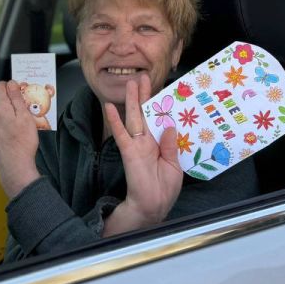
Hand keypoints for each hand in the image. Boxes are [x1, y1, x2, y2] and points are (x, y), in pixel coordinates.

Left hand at [0, 80, 40, 198]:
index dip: (10, 87)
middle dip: (11, 102)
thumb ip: (16, 97)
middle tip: (24, 112)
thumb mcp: (24, 115)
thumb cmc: (21, 142)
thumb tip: (12, 84)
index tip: (19, 93)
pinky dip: (4, 124)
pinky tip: (13, 133)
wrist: (14, 165)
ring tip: (20, 125)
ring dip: (8, 114)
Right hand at [103, 74, 182, 235]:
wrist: (153, 206)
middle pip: (145, 113)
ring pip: (134, 118)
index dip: (158, 105)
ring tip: (130, 83)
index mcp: (159, 144)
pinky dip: (115, 120)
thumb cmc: (164, 189)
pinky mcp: (129, 152)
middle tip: (142, 77)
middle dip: (143, 95)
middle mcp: (147, 141)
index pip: (158, 120)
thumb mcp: (175, 165)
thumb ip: (171, 145)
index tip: (160, 89)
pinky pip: (121, 133)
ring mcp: (137, 145)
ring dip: (131, 100)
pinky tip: (110, 107)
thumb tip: (171, 125)